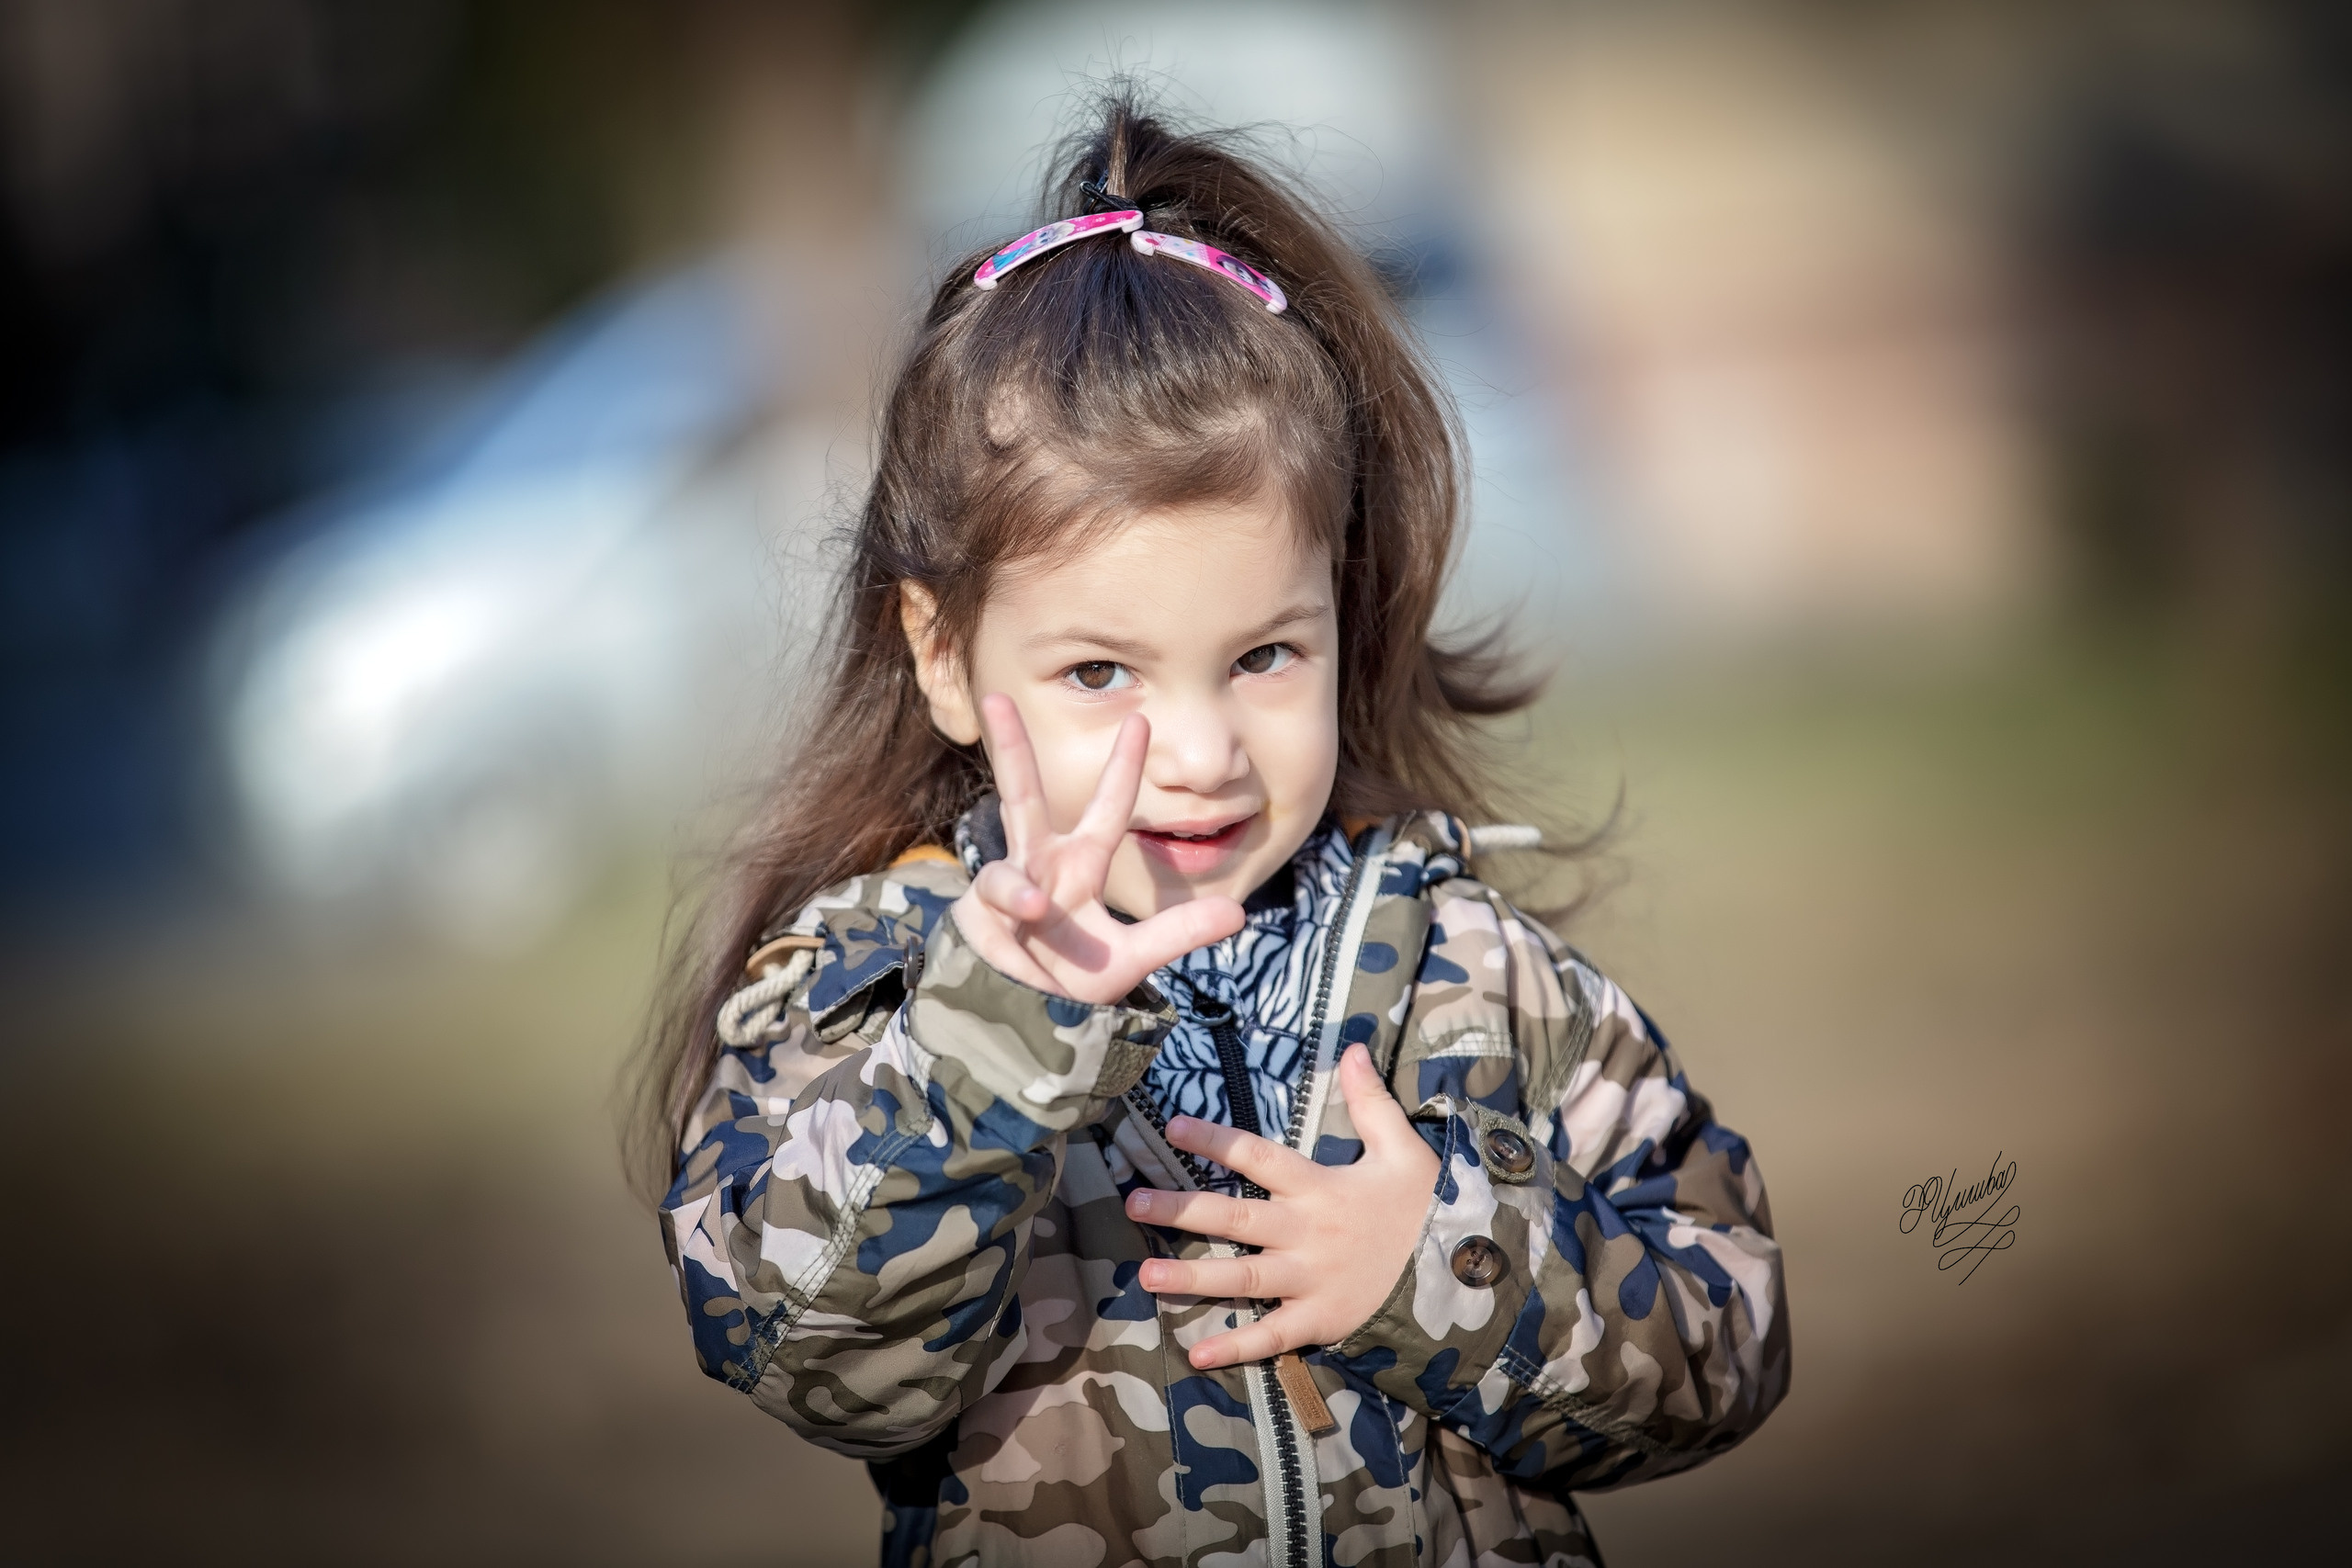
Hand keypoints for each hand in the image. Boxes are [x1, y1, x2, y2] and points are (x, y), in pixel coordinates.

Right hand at [951, 693, 1244, 1004]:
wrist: (1025, 1018)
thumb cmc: (1072, 979)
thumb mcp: (1131, 958)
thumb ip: (1178, 933)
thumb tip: (1238, 912)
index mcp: (1080, 864)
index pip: (1106, 807)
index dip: (1122, 765)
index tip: (1139, 719)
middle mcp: (1040, 863)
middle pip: (1023, 794)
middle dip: (1011, 748)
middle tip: (998, 696)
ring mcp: (1008, 884)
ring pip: (995, 863)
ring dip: (1014, 880)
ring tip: (1037, 909)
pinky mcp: (980, 912)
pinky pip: (996, 901)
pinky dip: (1014, 909)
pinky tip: (1030, 921)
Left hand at [1124, 1043, 1440, 1366]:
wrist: (1466, 1275)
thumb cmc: (1429, 1207)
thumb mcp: (1404, 1149)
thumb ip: (1372, 1102)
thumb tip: (1355, 1048)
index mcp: (1321, 1187)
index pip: (1257, 1157)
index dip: (1214, 1140)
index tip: (1172, 1126)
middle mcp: (1307, 1233)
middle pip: (1234, 1219)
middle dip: (1180, 1212)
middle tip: (1131, 1205)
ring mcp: (1311, 1280)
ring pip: (1242, 1278)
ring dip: (1192, 1279)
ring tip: (1144, 1276)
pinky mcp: (1322, 1320)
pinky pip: (1273, 1336)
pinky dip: (1237, 1347)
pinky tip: (1197, 1355)